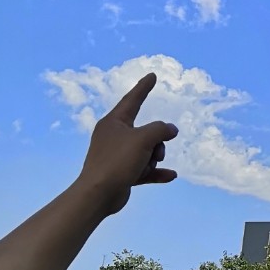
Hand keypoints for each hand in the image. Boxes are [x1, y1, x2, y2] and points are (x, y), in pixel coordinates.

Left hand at [76, 72, 178, 217]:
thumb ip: (161, 129)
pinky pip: (145, 169)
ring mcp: (118, 155)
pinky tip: (171, 176)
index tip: (152, 76)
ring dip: (154, 158)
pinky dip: (156, 172)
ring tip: (149, 166)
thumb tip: (170, 130)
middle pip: (146, 131)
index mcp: (114, 122)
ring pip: (147, 151)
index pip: (132, 99)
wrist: (99, 194)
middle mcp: (114, 136)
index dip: (144, 87)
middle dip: (157, 141)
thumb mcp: (144, 139)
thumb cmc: (117, 161)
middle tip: (155, 150)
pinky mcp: (122, 173)